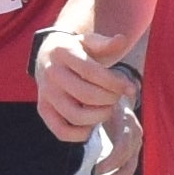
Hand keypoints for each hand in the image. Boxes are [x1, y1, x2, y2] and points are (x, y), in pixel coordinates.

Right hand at [31, 25, 137, 142]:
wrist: (48, 55)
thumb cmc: (77, 50)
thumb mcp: (90, 41)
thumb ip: (106, 43)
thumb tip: (122, 40)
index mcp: (63, 52)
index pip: (92, 73)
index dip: (115, 83)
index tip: (129, 88)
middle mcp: (51, 73)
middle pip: (86, 95)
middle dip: (110, 99)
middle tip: (117, 97)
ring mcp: (45, 93)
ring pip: (75, 116)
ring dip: (99, 117)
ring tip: (107, 109)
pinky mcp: (43, 109)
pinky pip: (61, 131)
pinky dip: (80, 134)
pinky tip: (91, 124)